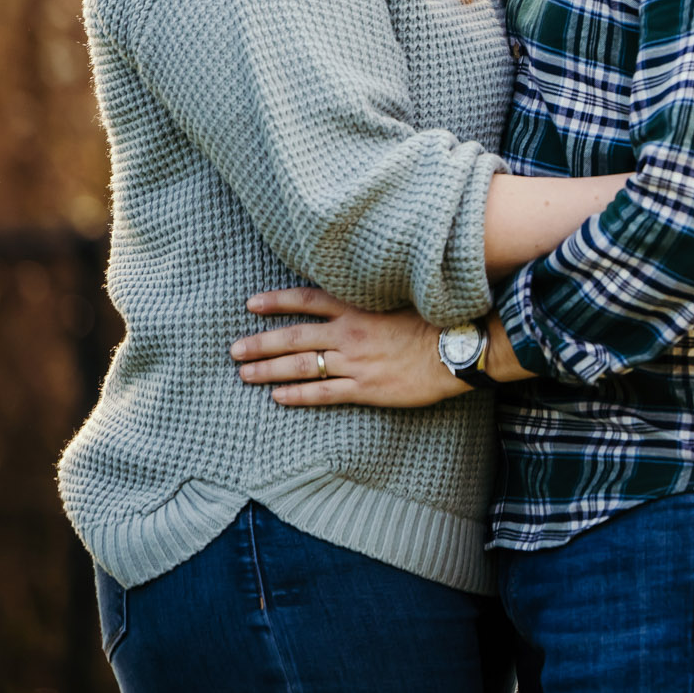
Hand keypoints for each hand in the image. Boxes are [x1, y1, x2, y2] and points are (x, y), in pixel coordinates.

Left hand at [231, 288, 465, 408]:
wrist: (458, 348)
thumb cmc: (434, 320)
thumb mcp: (399, 299)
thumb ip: (369, 299)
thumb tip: (346, 295)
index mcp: (358, 308)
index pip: (307, 300)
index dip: (277, 301)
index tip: (252, 304)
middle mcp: (350, 333)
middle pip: (293, 337)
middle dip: (260, 343)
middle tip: (235, 350)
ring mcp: (355, 362)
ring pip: (301, 366)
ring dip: (269, 371)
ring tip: (245, 375)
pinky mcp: (365, 388)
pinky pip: (323, 393)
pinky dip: (297, 395)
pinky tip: (278, 397)